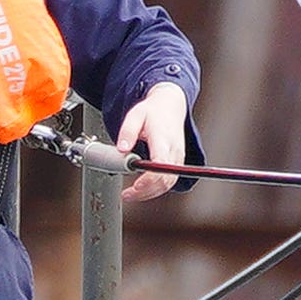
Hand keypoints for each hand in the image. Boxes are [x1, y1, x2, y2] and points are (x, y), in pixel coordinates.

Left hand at [119, 83, 194, 202]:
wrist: (170, 104)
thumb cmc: (153, 111)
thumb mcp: (135, 115)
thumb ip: (127, 132)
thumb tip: (122, 149)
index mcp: (163, 139)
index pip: (161, 165)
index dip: (149, 179)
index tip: (135, 185)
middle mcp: (174, 151)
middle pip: (165, 179)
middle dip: (145, 191)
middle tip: (127, 194)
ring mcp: (178, 159)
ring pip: (168, 184)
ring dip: (150, 193)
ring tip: (131, 194)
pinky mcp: (177, 163)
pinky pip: (169, 181)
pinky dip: (155, 189)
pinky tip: (142, 189)